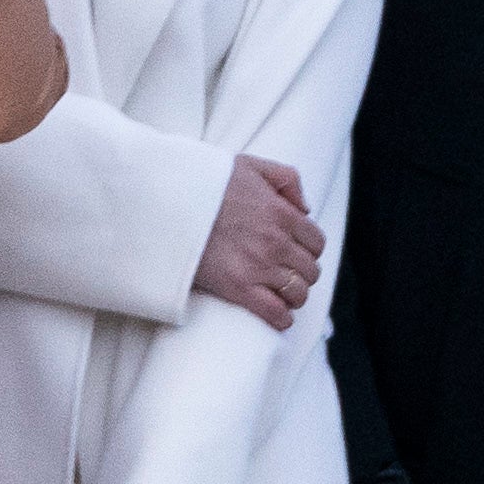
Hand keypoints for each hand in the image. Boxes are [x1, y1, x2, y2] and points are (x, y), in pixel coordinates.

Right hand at [190, 154, 324, 331]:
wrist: (168, 202)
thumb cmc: (205, 183)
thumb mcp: (250, 165)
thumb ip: (286, 179)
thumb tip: (306, 208)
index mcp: (282, 213)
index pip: (316, 242)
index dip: (308, 250)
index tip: (296, 253)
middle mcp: (276, 242)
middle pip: (310, 270)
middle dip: (301, 273)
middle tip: (286, 274)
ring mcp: (260, 266)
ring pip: (298, 293)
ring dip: (293, 296)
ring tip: (281, 294)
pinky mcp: (239, 288)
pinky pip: (275, 313)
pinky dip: (281, 318)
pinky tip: (278, 316)